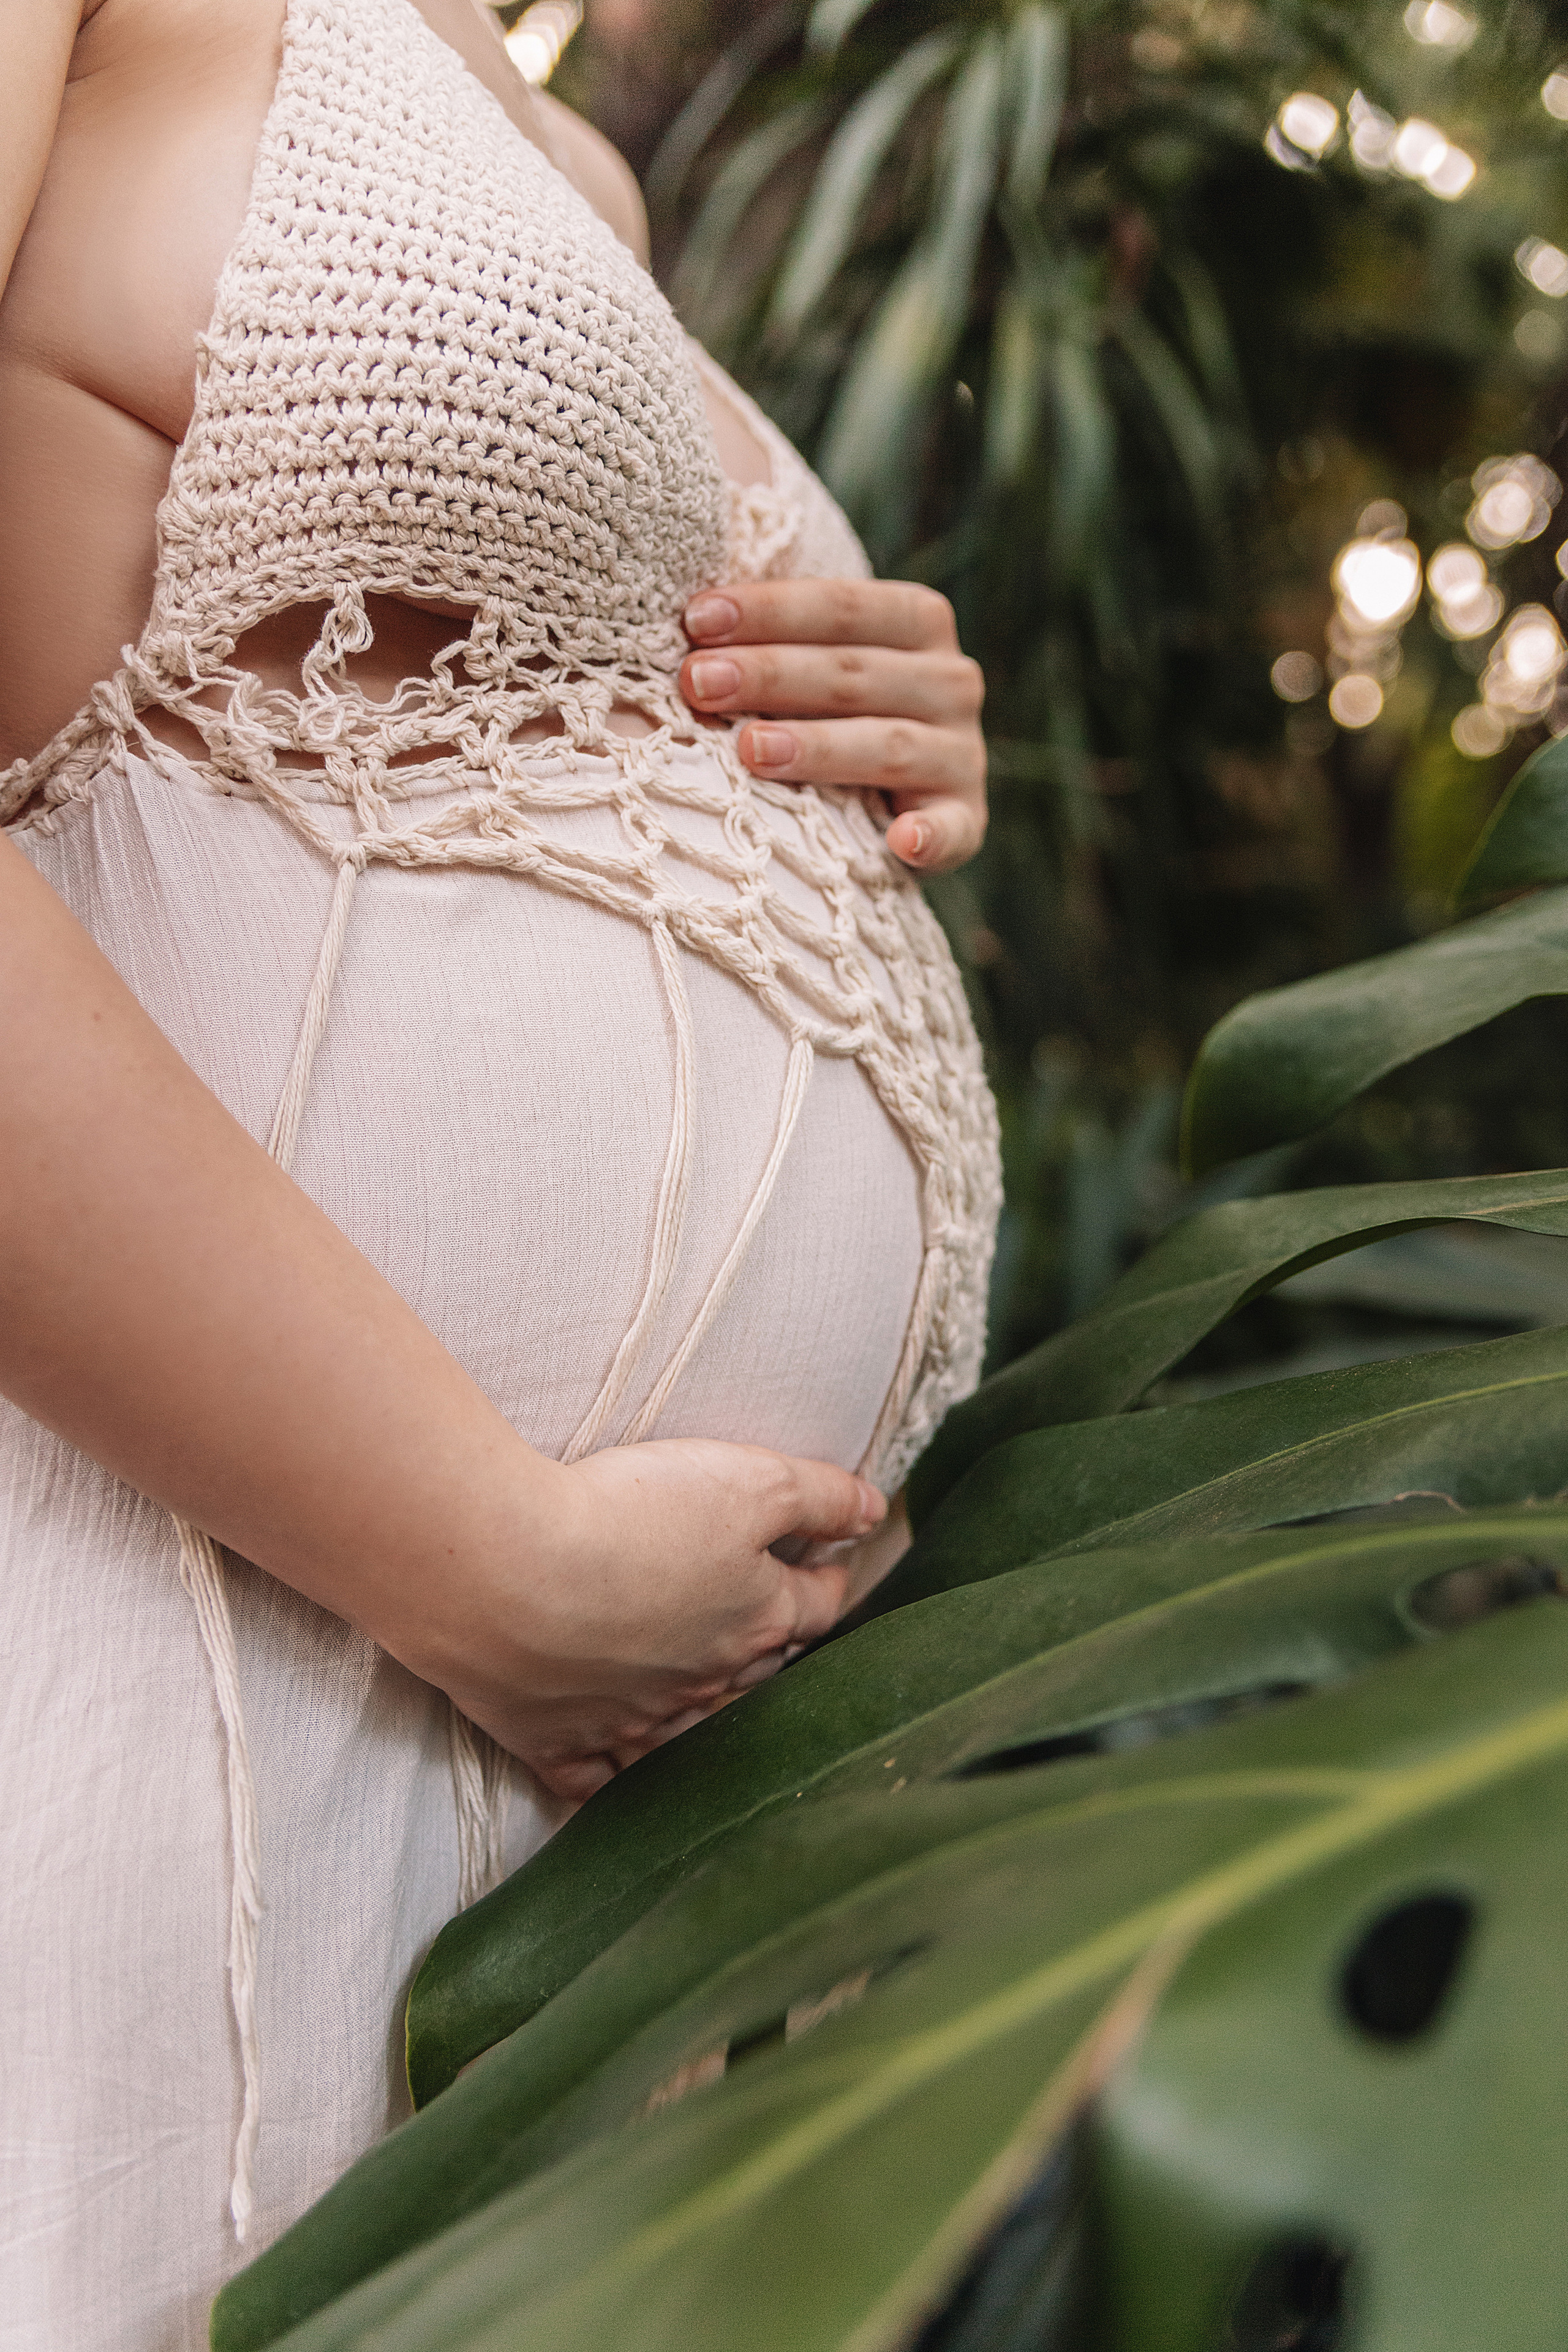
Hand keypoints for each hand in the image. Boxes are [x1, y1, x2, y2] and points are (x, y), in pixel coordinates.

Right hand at [425, 1438, 884, 1802]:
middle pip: (759, 1669)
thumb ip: (818, 1496)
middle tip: (777, 1624)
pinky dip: (612, 1779)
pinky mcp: (558, 1740)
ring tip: (713, 1698)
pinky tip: (619, 1775)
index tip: (833, 1564)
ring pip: (688, 1731)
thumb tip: (877, 1513)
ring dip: (708, 1716)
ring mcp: (632, 1720)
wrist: (504, 1572)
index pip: (816, 1604)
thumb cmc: (629, 1516)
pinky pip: (594, 1779)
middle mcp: (705, 1682)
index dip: (830, 1577)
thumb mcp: (748, 1479)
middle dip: (775, 1644)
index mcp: (757, 1618)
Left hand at [680, 579, 987, 874]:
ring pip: (888, 745)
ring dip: (818, 747)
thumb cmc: (830, 712)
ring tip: (750, 750)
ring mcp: (961, 753)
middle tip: (697, 683)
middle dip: (770, 675)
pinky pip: (951, 830)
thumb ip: (778, 636)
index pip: (842, 606)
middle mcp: (951, 680)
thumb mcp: (817, 661)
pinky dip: (930, 836)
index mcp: (918, 622)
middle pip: (854, 673)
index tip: (695, 619)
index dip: (770, 609)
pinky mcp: (966, 820)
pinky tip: (900, 841)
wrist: (903, 795)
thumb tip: (687, 616)